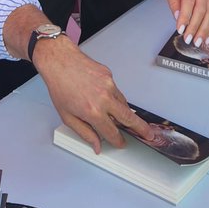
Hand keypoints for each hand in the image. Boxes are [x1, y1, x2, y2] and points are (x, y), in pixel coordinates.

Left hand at [32, 38, 153, 153]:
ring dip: (124, 112)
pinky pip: (117, 91)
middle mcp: (104, 99)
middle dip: (140, 128)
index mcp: (93, 112)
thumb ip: (85, 133)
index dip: (118, 141)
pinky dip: (114, 98)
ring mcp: (109, 85)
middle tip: (149, 135)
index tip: (121, 143)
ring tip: (122, 118)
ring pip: (123, 104)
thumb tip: (97, 145)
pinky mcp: (109, 75)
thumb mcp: (67, 116)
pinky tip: (105, 99)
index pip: (112, 132)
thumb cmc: (60, 88)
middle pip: (128, 118)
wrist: (60, 62)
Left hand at [161, 0, 208, 46]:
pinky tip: (208, 37)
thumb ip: (173, 0)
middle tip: (188, 39)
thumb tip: (177, 17)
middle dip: (195, 26)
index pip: (189, 0)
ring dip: (205, 30)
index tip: (180, 29)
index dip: (185, 16)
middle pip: (202, 9)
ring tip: (199, 42)